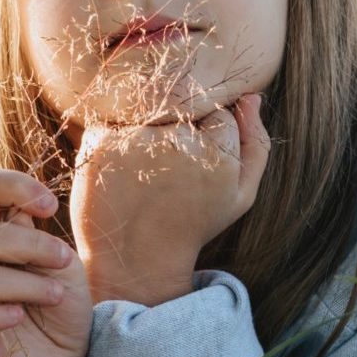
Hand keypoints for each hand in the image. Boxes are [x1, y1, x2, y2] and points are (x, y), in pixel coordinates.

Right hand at [0, 169, 90, 356]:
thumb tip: (17, 215)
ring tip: (54, 298)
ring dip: (26, 286)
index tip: (48, 207)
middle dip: (29, 245)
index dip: (12, 187)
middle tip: (63, 265)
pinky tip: (18, 319)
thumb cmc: (62, 315)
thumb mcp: (63, 270)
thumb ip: (40, 240)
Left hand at [74, 93, 269, 306]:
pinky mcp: (101, 144)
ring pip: (147, 109)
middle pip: (182, 106)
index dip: (207, 138)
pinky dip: (114, 140)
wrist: (136, 259)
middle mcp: (178, 143)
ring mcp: (136, 141)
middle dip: (177, 131)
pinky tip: (119, 172)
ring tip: (143, 172)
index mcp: (218, 154)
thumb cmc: (192, 223)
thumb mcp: (239, 195)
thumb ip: (255, 144)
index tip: (195, 168)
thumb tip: (252, 97)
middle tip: (166, 170)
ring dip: (145, 131)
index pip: (217, 113)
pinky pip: (112, 121)